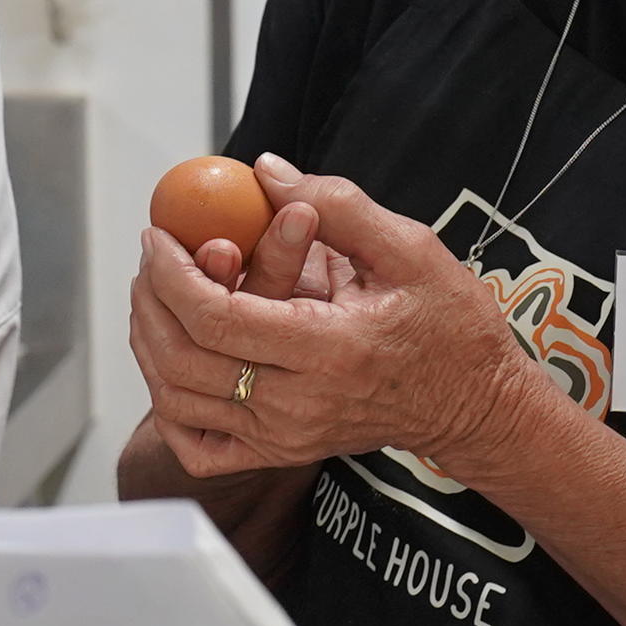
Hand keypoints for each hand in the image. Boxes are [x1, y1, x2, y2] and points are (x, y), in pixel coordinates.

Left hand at [126, 158, 552, 482]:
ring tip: (155, 296)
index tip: (160, 236)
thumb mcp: (409, 248)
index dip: (172, 274)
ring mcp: (285, 437)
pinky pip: (199, 446)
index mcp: (329, 349)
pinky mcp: (280, 453)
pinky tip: (171, 365)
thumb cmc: (450, 325)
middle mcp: (299, 404)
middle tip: (153, 259)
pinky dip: (169, 408)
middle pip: (183, 359)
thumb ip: (336, 204)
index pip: (216, 317)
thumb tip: (265, 173)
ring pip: (179, 400)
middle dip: (152, 301)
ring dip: (150, 343)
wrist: (475, 403)